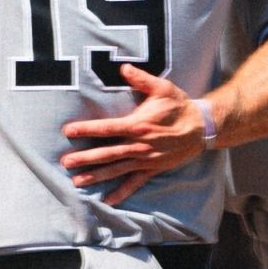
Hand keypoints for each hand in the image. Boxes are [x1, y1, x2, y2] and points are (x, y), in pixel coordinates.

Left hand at [60, 64, 214, 205]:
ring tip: (77, 182)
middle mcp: (139, 145)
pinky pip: (134, 183)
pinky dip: (121, 193)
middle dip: (85, 158)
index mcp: (138, 125)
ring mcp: (145, 159)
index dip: (86, 129)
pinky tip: (107, 201)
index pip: (107, 128)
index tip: (68, 131)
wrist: (202, 127)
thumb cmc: (179, 105)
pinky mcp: (153, 169)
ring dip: (96, 176)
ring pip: (116, 169)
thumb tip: (123, 67)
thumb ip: (141, 79)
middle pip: (107, 153)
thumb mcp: (162, 88)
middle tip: (65, 162)